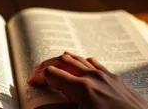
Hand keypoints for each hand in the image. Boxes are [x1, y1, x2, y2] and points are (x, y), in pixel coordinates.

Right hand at [27, 51, 147, 108]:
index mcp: (82, 89)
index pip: (53, 74)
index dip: (39, 77)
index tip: (31, 81)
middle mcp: (93, 77)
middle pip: (63, 61)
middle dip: (47, 64)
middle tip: (37, 70)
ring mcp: (106, 76)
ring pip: (79, 59)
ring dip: (63, 60)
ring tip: (53, 65)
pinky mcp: (116, 79)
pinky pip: (95, 63)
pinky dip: (82, 61)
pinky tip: (80, 65)